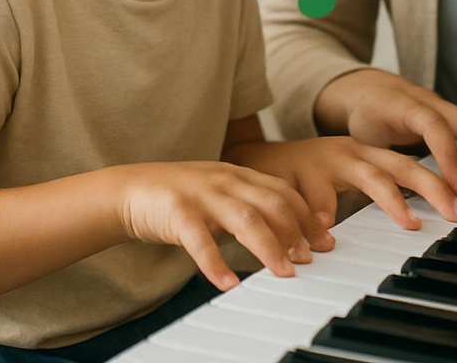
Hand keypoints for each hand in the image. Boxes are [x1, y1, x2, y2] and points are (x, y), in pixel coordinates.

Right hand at [117, 160, 332, 290]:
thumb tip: (288, 239)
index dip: (307, 216)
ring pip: (244, 217)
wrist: (130, 189)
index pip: (282, 191)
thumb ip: (250, 208)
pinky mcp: (177, 212)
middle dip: (296, 230)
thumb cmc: (181, 198)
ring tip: (284, 272)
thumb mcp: (221, 195)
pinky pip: (199, 239)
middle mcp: (224, 180)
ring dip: (268, 246)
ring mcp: (201, 193)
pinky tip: (226, 283)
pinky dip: (215, 263)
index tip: (325, 241)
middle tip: (311, 258)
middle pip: (271, 201)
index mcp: (238, 174)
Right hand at [226, 135, 456, 226]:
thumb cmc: (303, 177)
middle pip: (395, 166)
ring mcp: (321, 160)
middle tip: (456, 212)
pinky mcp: (292, 173)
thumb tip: (415, 219)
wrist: (252, 160)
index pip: (407, 165)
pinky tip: (327, 230)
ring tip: (409, 220)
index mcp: (362, 153)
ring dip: (389, 199)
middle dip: (430, 187)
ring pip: (364, 176)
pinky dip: (319, 212)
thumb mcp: (343, 181)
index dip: (437, 183)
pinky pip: (311, 195)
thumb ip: (372, 193)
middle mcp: (347, 152)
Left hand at [313, 69, 456, 201]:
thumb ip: (374, 166)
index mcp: (402, 105)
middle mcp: (422, 100)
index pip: (433, 125)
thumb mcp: (360, 139)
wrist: (359, 87)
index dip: (448, 155)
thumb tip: (384, 202)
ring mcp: (432, 102)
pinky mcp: (438, 109)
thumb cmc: (361, 115)